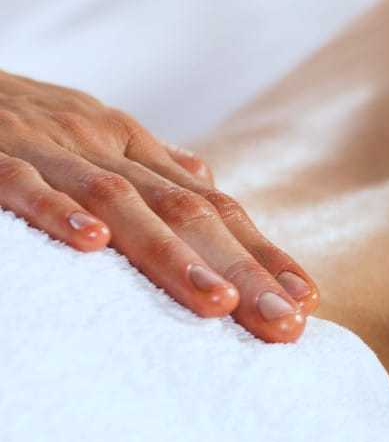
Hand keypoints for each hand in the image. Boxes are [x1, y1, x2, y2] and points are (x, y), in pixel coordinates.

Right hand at [0, 70, 315, 341]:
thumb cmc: (12, 116)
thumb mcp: (88, 132)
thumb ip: (145, 163)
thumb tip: (205, 178)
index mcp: (131, 146)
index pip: (212, 204)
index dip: (261, 252)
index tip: (306, 301)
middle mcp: (102, 145)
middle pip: (185, 210)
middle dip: (242, 270)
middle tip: (285, 324)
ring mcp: (48, 148)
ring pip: (120, 201)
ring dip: (172, 255)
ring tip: (217, 305)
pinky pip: (25, 183)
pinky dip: (58, 212)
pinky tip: (93, 248)